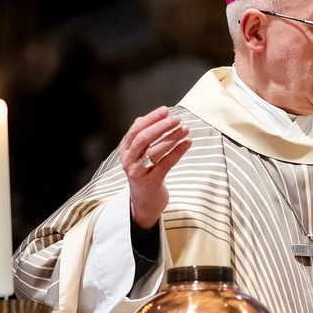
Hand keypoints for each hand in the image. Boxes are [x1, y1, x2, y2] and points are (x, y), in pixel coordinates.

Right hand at [120, 107, 191, 228]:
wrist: (144, 203)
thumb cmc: (144, 175)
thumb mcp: (138, 155)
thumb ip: (140, 137)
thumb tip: (143, 118)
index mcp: (126, 151)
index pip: (136, 130)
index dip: (150, 118)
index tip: (165, 110)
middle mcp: (129, 161)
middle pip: (143, 139)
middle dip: (160, 126)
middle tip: (176, 119)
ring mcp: (139, 173)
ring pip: (154, 151)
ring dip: (171, 138)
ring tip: (185, 130)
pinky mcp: (151, 183)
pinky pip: (165, 164)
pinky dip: (177, 152)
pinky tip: (186, 144)